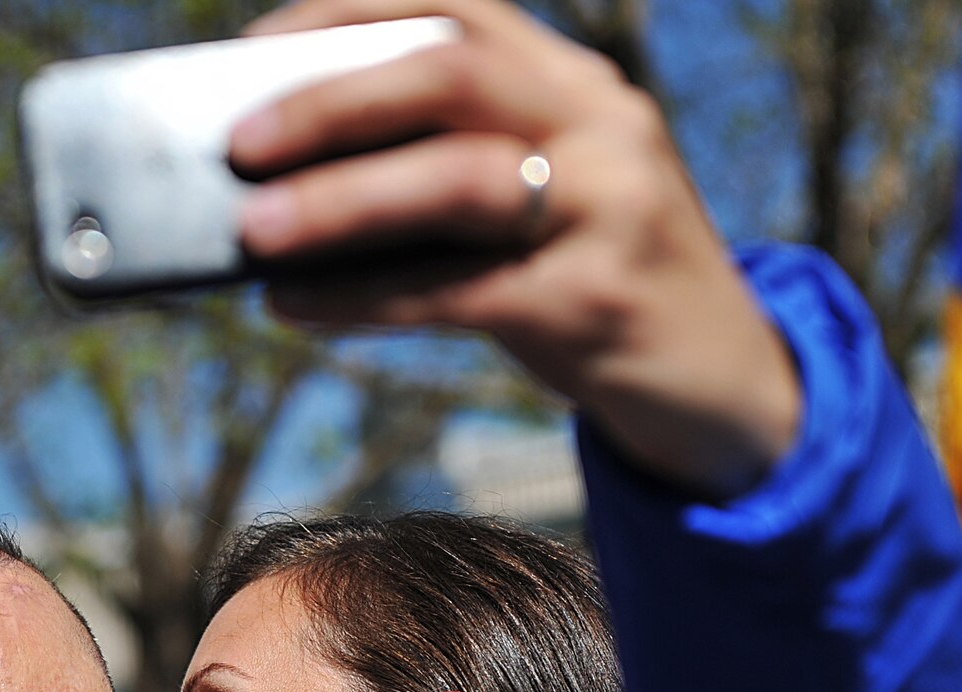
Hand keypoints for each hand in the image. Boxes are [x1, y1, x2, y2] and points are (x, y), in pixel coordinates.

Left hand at [232, 0, 800, 498]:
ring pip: (456, 181)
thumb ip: (447, 168)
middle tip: (237, 146)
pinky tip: (295, 304)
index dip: (345, 18)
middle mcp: (604, 123)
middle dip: (330, 102)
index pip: (455, 10)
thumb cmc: (593, 284)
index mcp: (578, 82)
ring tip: (251, 232)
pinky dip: (363, 295)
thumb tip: (281, 183)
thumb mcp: (545, 200)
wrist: (724, 385)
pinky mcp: (596, 302)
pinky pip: (456, 291)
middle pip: (452, 75)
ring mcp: (611, 209)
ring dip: (338, 204)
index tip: (252, 53)